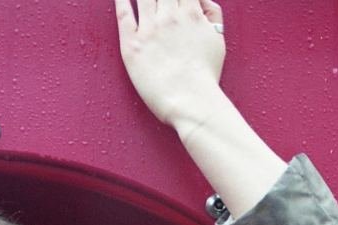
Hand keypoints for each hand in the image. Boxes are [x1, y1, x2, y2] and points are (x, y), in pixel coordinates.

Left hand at [114, 0, 224, 127]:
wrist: (191, 102)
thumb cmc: (205, 76)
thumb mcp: (218, 39)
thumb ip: (212, 14)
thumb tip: (201, 1)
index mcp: (191, 13)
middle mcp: (169, 17)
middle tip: (159, 2)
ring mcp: (149, 30)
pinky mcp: (132, 46)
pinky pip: (123, 15)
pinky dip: (120, 1)